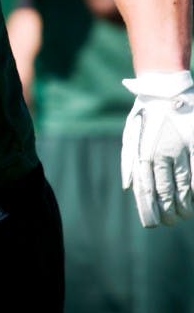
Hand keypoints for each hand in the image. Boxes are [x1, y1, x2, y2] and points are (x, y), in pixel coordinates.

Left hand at [121, 72, 193, 226]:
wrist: (165, 89)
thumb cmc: (146, 115)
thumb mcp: (129, 135)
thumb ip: (128, 162)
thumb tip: (128, 187)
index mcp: (142, 153)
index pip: (145, 189)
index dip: (149, 209)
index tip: (153, 223)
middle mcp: (160, 153)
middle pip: (166, 192)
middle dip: (169, 211)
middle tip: (171, 220)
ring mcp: (181, 149)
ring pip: (185, 186)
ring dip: (185, 205)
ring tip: (185, 215)